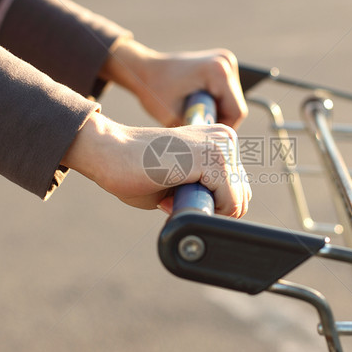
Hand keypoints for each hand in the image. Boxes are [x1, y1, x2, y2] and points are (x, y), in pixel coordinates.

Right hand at [62, 112, 250, 217]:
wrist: (110, 152)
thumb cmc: (137, 169)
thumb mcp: (182, 179)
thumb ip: (205, 189)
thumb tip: (224, 212)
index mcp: (220, 140)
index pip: (238, 187)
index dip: (210, 203)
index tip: (179, 193)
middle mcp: (226, 139)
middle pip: (241, 196)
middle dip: (209, 207)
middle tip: (173, 195)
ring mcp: (221, 147)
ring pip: (236, 202)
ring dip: (204, 208)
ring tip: (172, 191)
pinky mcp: (213, 160)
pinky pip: (229, 203)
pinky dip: (203, 210)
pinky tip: (174, 194)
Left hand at [100, 39, 247, 128]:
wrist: (143, 69)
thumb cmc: (153, 91)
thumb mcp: (171, 118)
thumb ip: (194, 133)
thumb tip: (210, 155)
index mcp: (217, 72)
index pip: (236, 112)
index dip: (223, 129)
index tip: (204, 138)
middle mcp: (226, 62)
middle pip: (236, 106)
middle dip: (219, 121)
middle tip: (196, 128)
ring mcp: (226, 61)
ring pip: (233, 101)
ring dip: (218, 113)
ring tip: (194, 115)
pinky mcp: (222, 65)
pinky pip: (227, 94)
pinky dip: (215, 104)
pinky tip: (198, 106)